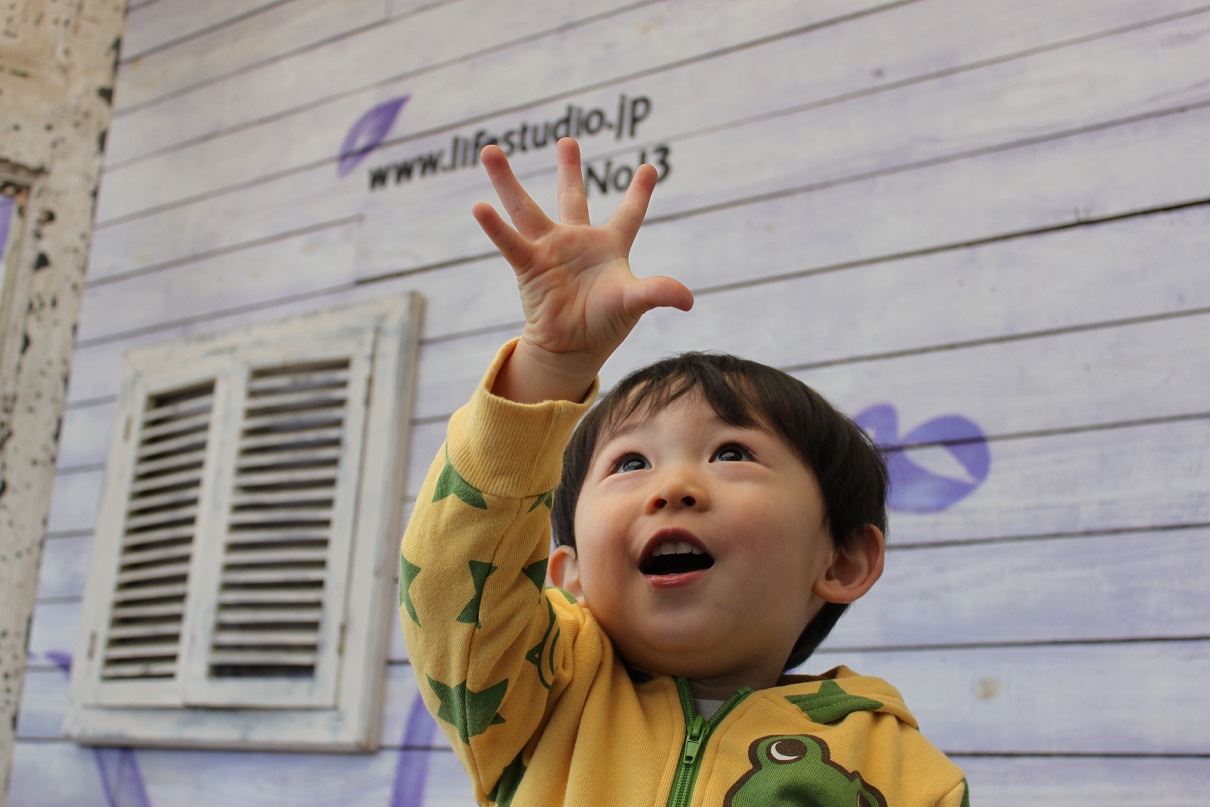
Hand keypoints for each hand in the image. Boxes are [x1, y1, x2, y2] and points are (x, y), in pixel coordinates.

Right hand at [473, 138, 692, 401]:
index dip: (639, 193)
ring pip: (526, 209)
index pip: (629, 214)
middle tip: (568, 140)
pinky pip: (511, 242)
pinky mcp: (529, 266)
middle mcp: (577, 242)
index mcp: (609, 247)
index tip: (649, 167)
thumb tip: (688, 300)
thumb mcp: (634, 303)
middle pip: (571, 197)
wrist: (571, 349)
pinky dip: (495, 227)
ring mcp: (550, 251)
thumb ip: (657, 292)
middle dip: (568, 169)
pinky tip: (479, 206)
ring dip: (507, 181)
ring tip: (490, 150)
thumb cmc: (604, 324)